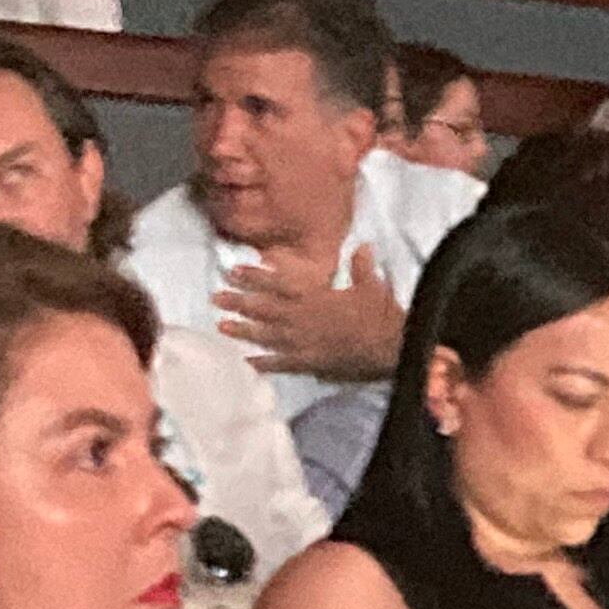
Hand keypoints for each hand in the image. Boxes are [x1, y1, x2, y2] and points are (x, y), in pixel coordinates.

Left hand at [217, 246, 404, 381]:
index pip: (279, 284)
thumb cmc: (382, 316)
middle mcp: (303, 318)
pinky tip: (246, 363)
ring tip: (221, 326)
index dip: (255, 276)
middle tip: (216, 298)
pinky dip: (263, 363)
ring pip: (267, 334)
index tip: (233, 270)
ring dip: (244, 330)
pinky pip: (281, 363)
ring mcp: (304, 342)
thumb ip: (361, 266)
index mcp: (316, 297)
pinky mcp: (310, 362)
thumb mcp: (373, 286)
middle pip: (265, 308)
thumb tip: (362, 244)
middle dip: (239, 302)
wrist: (392, 348)